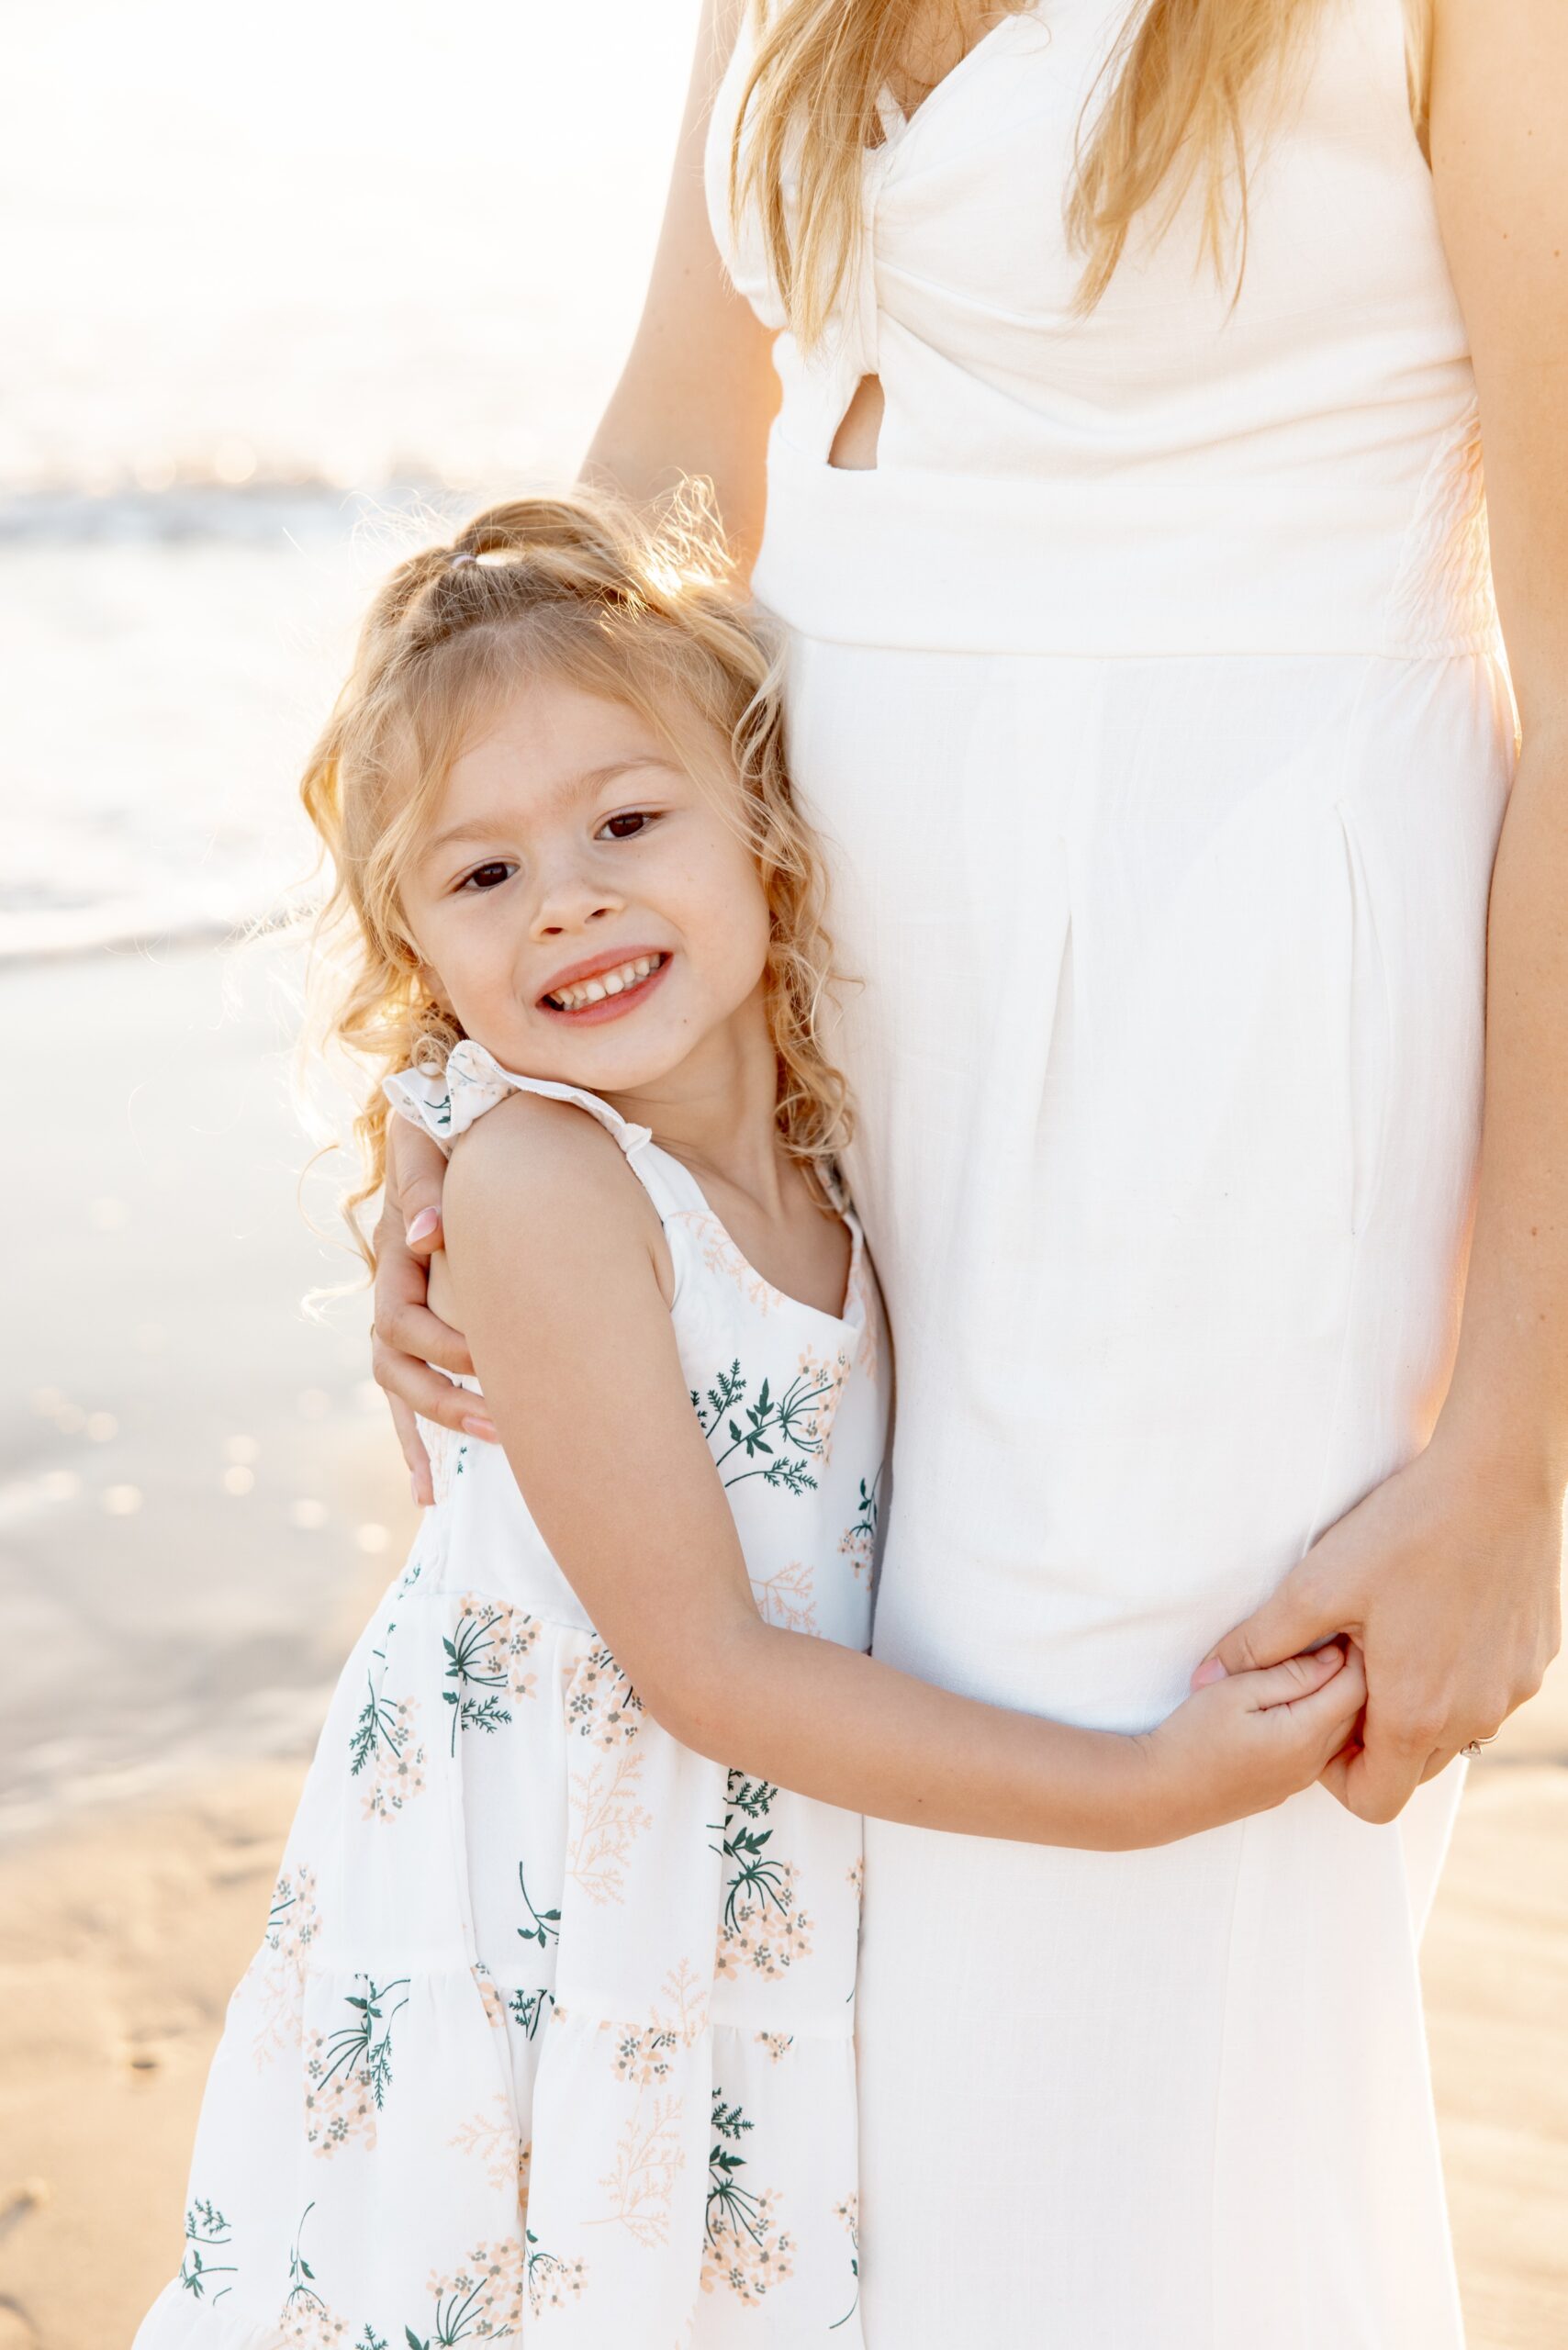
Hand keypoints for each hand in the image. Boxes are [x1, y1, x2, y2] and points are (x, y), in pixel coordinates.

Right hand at [373, 1119, 491, 1504]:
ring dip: (431, 1431)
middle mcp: (391, 1289)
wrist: (448, 1119)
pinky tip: (429, 1493)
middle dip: (446, 1401)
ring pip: (398, 1389)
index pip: (401, 1318)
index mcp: (396, 1252)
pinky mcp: (419, 1330)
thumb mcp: (432, 1143)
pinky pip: (406, 1396)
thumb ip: (428, 1183)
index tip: (494, 1364)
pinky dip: (416, 1443)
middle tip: (504, 1426)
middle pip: (396, 1365)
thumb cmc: (448, 1130)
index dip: (443, 1345)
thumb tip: (430, 1238)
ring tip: (461, 1479)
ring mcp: (401, 1312)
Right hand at [1140, 1639, 1367, 1840]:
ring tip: (1320, 1663)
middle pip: (1357, 1711)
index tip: (1341, 1625)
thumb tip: (1333, 1657)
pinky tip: (1302, 1700)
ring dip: (1340, 1697)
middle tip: (1337, 1635)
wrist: (1161, 1794)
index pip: (1355, 1687)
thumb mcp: (1235, 1691)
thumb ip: (1288, 1674)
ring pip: (1343, 1732)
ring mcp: (1302, 1779)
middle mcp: (1314, 1762)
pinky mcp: (1287, 1785)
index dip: (1354, 1652)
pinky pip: (1324, 1749)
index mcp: (1304, 1735)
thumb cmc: (1191, 1737)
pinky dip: (1325, 1720)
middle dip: (1353, 1672)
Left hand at [1192, 1436, 1562, 1824]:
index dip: (1335, 1771)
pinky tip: (1432, 1612)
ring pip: (1455, 1730)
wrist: (1500, 1476)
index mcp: (1417, 1713)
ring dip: (1418, 1704)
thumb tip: (1206, 1674)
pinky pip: (1488, 1692)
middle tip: (1346, 1667)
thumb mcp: (1317, 1585)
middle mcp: (1474, 1716)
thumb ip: (1261, 1640)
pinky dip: (1457, 1673)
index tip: (1318, 1712)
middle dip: (1372, 1737)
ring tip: (1388, 1634)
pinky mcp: (1535, 1658)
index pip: (1374, 1801)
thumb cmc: (1407, 1529)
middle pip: (1412, 1767)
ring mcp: (1511, 1689)